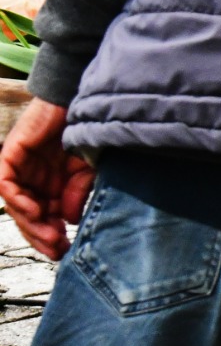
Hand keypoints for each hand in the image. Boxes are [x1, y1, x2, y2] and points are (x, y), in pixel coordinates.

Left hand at [0, 99, 91, 260]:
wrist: (78, 95)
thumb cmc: (86, 130)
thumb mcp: (88, 170)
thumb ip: (77, 194)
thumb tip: (70, 220)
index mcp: (48, 184)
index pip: (42, 217)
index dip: (49, 235)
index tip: (64, 250)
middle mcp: (30, 179)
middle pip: (27, 215)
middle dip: (40, 235)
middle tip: (57, 248)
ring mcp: (19, 168)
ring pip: (15, 204)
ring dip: (30, 223)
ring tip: (50, 236)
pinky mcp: (11, 155)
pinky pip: (5, 185)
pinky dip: (18, 200)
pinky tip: (36, 211)